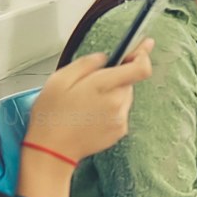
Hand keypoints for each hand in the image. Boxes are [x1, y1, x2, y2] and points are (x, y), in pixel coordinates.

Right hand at [28, 44, 154, 160]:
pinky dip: (109, 109)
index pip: (140, 68)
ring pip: (124, 96)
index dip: (143, 54)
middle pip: (129, 81)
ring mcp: (120, 119)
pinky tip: (89, 115)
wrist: (52, 150)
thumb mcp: (59, 79)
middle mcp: (118, 103)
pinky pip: (120, 112)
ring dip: (111, 94)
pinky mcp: (119, 131)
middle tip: (90, 84)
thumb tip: (104, 58)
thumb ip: (86, 63)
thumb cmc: (52, 116)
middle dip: (115, 78)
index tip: (144, 45)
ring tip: (85, 103)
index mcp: (104, 87)